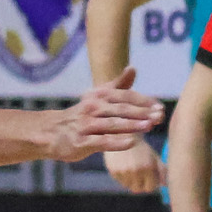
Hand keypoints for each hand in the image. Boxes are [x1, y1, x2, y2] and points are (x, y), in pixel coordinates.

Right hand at [45, 67, 162, 162]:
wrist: (51, 132)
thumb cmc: (82, 116)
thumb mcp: (97, 97)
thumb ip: (117, 85)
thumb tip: (133, 68)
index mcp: (99, 96)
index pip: (124, 96)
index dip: (143, 101)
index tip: (160, 106)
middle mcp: (93, 108)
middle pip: (121, 109)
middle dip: (141, 112)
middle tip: (159, 116)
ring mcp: (86, 125)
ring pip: (112, 124)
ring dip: (131, 124)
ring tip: (149, 126)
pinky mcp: (81, 142)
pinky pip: (101, 141)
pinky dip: (116, 142)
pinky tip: (131, 142)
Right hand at [104, 137, 165, 191]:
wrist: (123, 135)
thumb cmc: (142, 148)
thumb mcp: (154, 157)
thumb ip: (162, 171)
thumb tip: (165, 185)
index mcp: (148, 168)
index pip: (150, 188)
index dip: (150, 185)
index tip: (149, 180)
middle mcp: (135, 171)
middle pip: (138, 190)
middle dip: (140, 185)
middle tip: (140, 177)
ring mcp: (123, 171)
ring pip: (127, 186)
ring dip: (130, 182)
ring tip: (132, 169)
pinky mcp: (113, 170)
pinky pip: (119, 180)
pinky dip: (122, 177)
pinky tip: (124, 166)